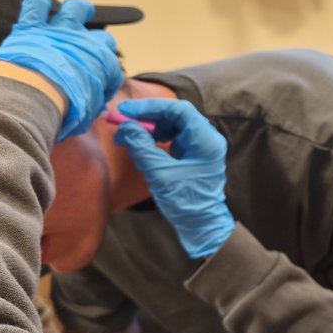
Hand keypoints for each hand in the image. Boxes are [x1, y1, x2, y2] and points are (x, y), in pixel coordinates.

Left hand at [0, 0, 122, 141]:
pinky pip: (36, 5)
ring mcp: (59, 31)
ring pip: (76, 7)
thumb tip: (93, 107)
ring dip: (77, 10)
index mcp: (103, 64)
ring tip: (73, 14)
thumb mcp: (85, 115)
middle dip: (98, 47)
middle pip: (103, 38)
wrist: (32, 97)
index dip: (106, 79)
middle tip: (87, 58)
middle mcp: (86, 43)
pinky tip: (38, 8)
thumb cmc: (62, 110)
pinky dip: (37, 5)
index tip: (97, 91)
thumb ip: (91, 106)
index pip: (112, 68)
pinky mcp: (32, 27)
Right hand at [113, 99, 235, 258]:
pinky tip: (144, 143)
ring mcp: (202, 146)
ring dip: (152, 126)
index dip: (152, 107)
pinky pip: (175, 137)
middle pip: (177, 115)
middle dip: (149, 116)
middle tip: (124, 119)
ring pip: (174, 125)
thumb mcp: (159, 174)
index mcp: (206, 141)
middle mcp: (208, 139)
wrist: (201, 225)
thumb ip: (142, 147)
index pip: (179, 110)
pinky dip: (157, 137)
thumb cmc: (186, 202)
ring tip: (131, 135)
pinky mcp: (194, 154)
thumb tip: (126, 126)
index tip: (127, 110)